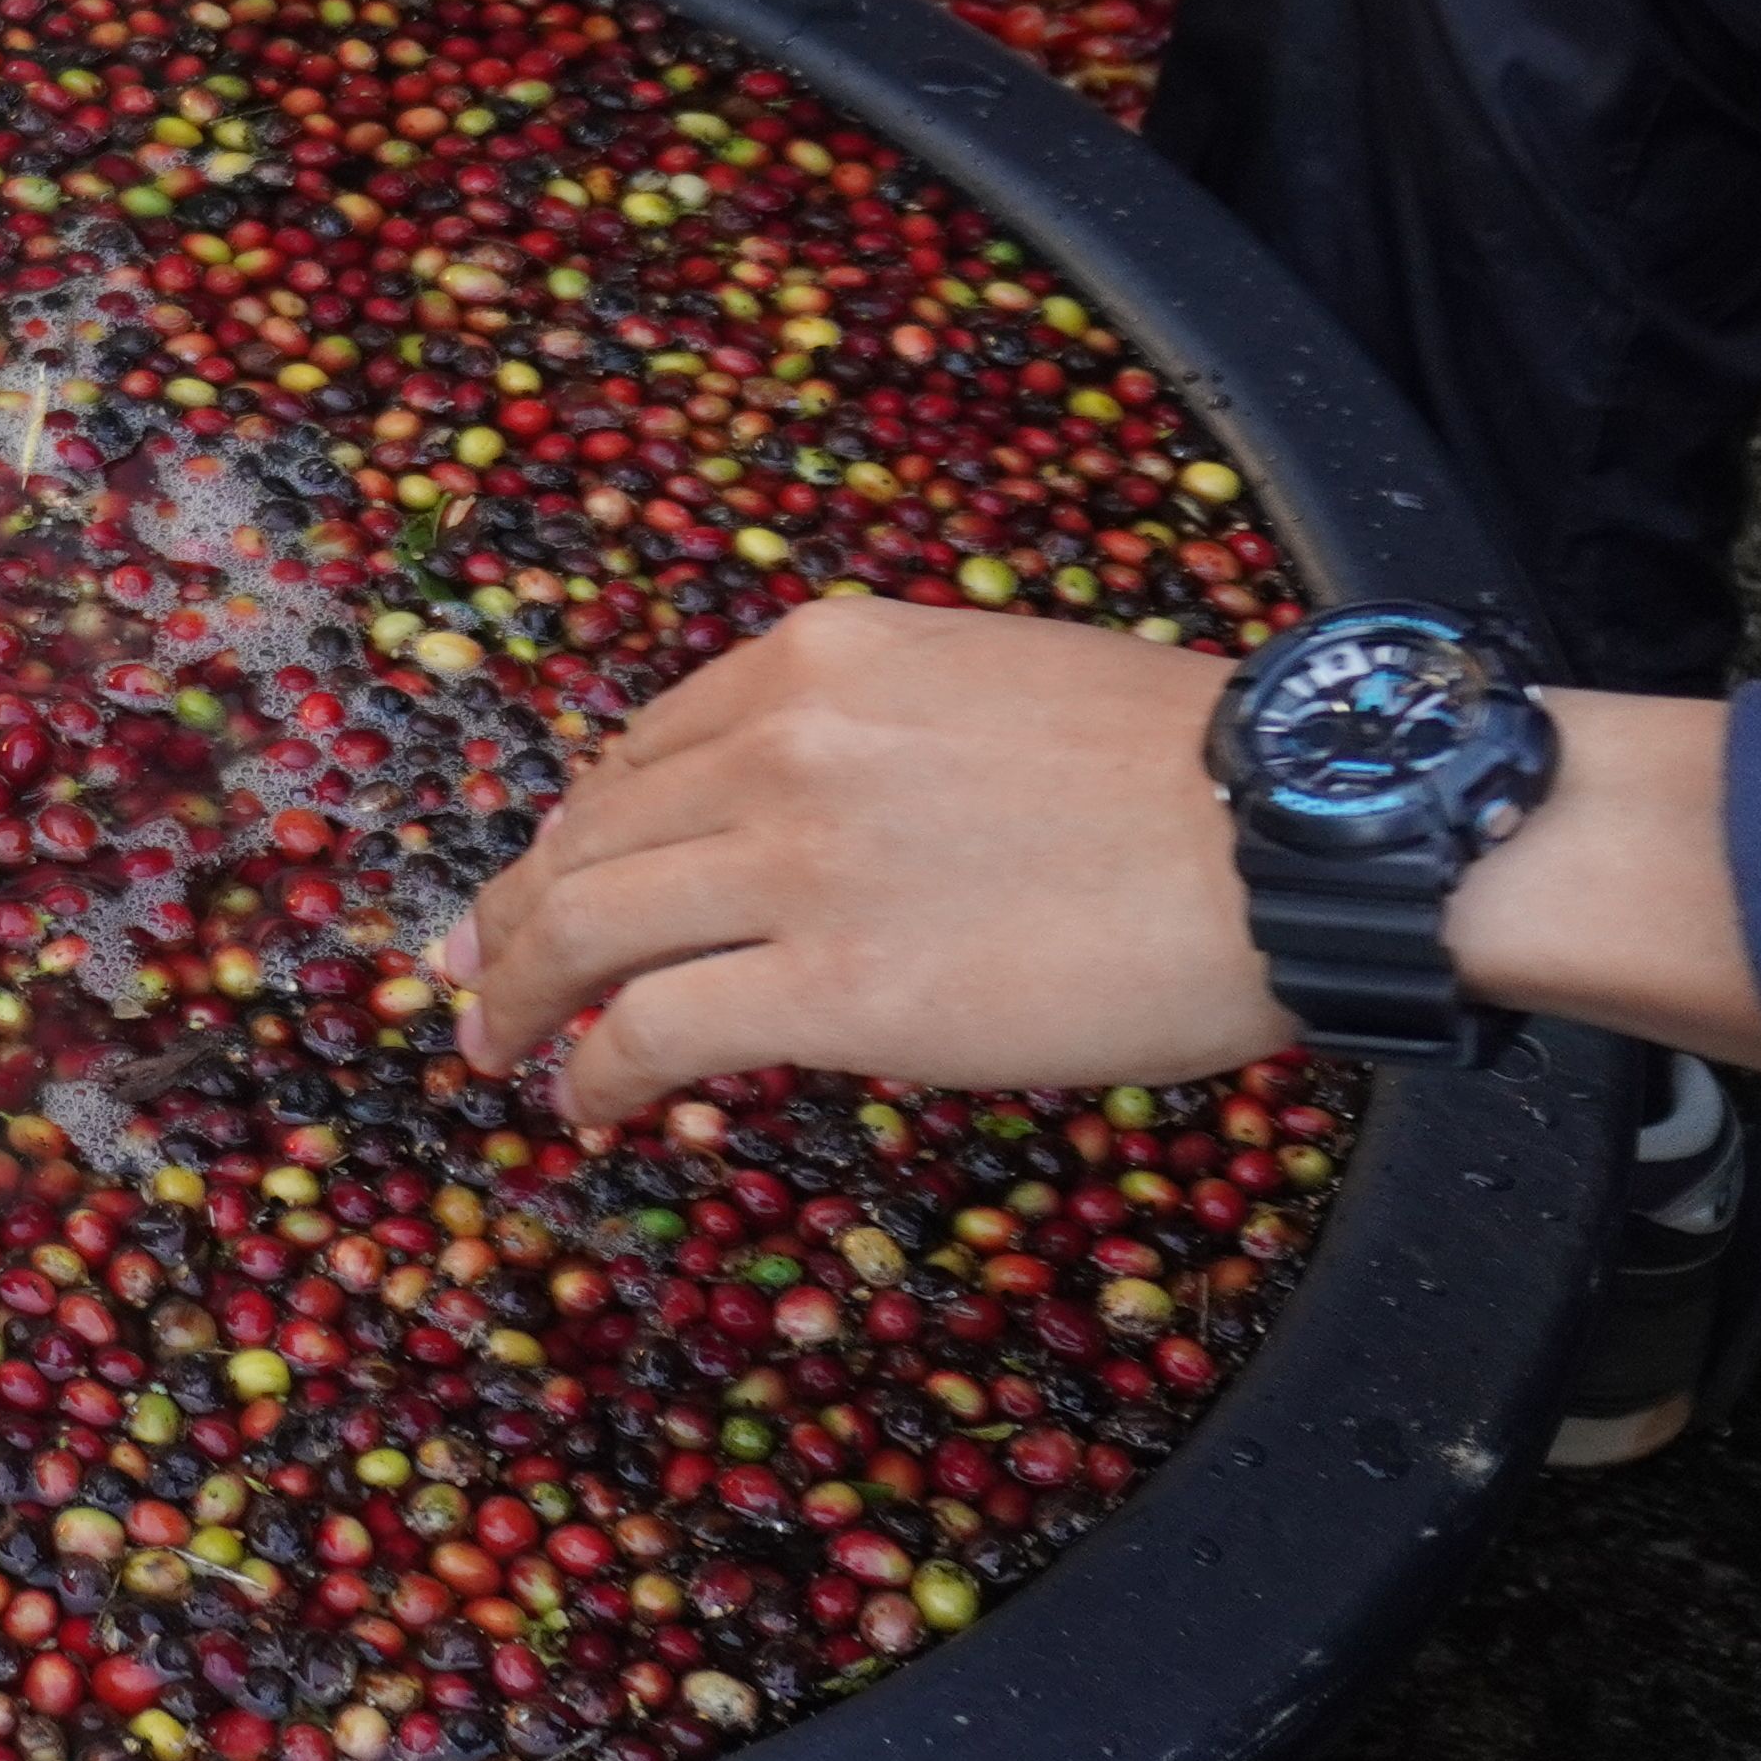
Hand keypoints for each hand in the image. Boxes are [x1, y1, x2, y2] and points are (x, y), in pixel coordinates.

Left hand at [445, 593, 1281, 1126]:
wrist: (1294, 835)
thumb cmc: (1181, 775)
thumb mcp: (981, 686)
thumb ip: (867, 733)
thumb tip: (799, 822)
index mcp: (811, 656)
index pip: (639, 751)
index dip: (574, 829)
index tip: (541, 880)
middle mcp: (776, 742)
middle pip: (586, 836)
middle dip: (510, 913)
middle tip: (466, 974)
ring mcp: (794, 863)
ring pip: (582, 927)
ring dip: (516, 994)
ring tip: (493, 1046)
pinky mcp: (829, 987)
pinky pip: (652, 1030)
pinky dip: (594, 1069)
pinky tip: (587, 1103)